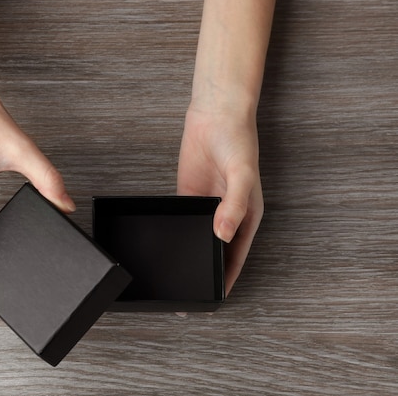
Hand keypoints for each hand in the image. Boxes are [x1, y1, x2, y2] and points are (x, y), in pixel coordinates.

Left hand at [177, 105, 263, 295]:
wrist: (215, 116)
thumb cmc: (238, 143)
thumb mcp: (241, 175)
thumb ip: (233, 206)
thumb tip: (223, 235)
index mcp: (246, 216)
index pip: (236, 256)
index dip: (227, 278)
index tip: (215, 298)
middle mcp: (226, 215)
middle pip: (215, 251)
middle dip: (205, 272)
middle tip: (188, 293)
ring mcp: (206, 207)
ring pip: (197, 238)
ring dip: (190, 253)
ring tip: (176, 274)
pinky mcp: (187, 195)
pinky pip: (182, 219)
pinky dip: (177, 232)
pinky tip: (168, 243)